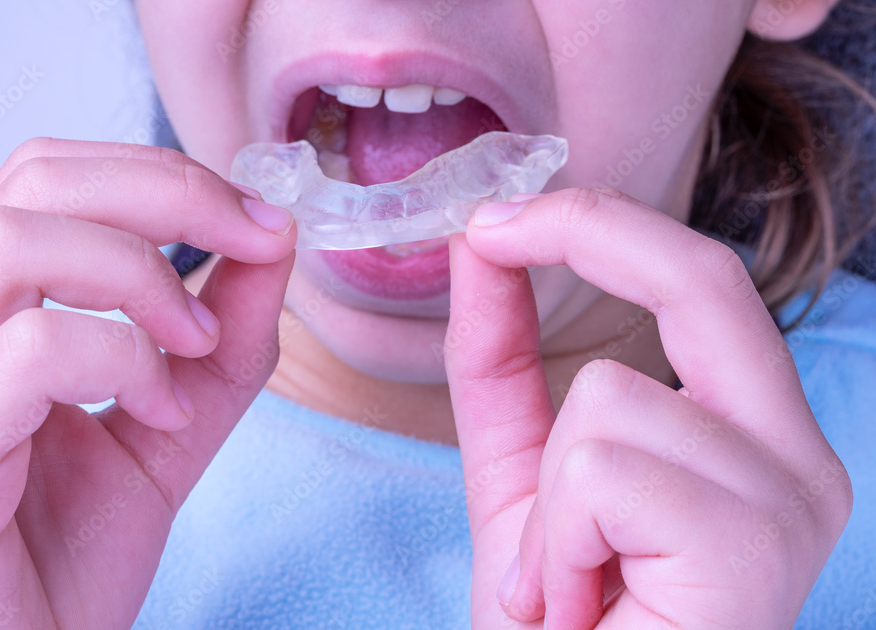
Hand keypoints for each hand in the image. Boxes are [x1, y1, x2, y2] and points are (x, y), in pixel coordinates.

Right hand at [0, 138, 295, 628]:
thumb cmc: (56, 569)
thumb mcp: (166, 435)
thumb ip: (219, 347)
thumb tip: (270, 245)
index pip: (51, 180)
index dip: (167, 179)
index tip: (261, 223)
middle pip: (34, 179)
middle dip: (170, 189)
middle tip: (253, 240)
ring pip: (11, 241)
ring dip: (141, 274)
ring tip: (196, 346)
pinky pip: (24, 353)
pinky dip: (120, 360)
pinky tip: (158, 414)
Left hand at [445, 188, 851, 628]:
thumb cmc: (561, 614)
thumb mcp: (521, 468)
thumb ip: (502, 358)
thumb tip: (481, 246)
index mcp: (755, 432)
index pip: (701, 278)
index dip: (597, 223)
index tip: (498, 213)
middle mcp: (798, 458)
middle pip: (704, 278)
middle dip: (584, 231)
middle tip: (489, 229)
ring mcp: (788, 504)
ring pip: (610, 396)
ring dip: (546, 498)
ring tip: (566, 578)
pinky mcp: (751, 553)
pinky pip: (598, 473)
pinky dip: (553, 542)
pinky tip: (579, 605)